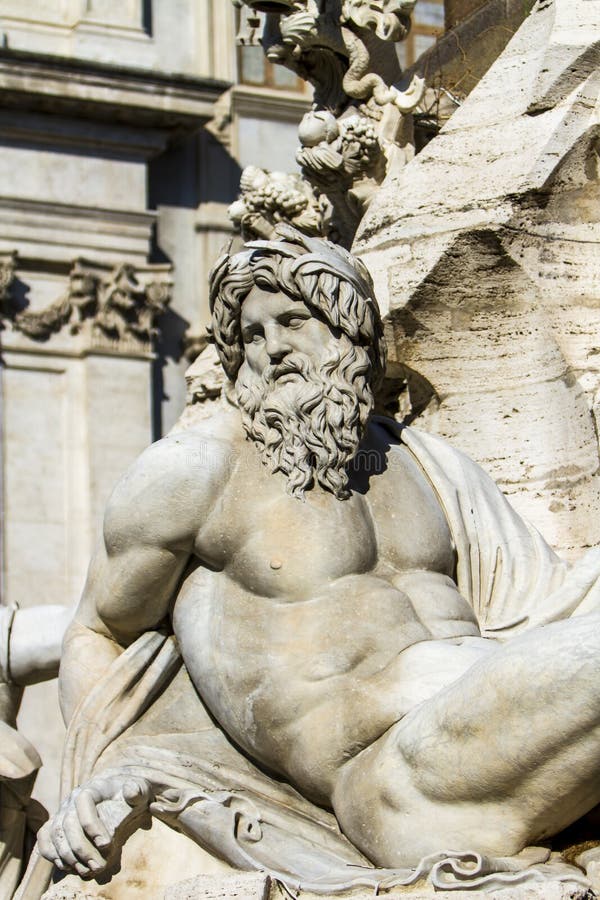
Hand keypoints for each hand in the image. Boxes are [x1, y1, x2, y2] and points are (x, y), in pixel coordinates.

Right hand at [38, 774, 152, 877]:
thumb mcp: (139, 790)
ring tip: (86, 870)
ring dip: (68, 856)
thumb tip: (131, 791)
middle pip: (68, 822)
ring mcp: (62, 811)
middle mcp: (73, 798)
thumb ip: (137, 791)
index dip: (91, 823)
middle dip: (81, 848)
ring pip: (55, 833)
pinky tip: (67, 866)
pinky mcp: (56, 823)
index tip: (106, 844)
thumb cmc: (130, 794)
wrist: (116, 793)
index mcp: (93, 787)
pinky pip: (45, 838)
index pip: (84, 800)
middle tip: (98, 866)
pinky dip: (51, 853)